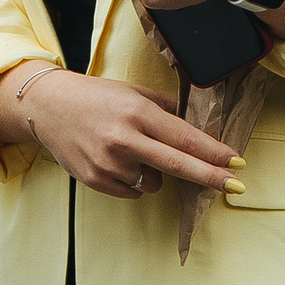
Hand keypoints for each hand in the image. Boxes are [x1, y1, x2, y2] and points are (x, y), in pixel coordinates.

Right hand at [0, 62, 240, 198]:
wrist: (48, 107)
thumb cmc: (97, 96)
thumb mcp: (134, 92)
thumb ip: (166, 109)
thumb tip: (198, 127)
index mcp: (137, 113)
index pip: (184, 137)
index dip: (213, 152)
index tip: (236, 162)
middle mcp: (124, 139)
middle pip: (177, 165)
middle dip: (210, 177)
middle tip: (236, 185)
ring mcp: (108, 163)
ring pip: (154, 182)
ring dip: (154, 172)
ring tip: (132, 149)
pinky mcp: (95, 180)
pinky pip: (133, 192)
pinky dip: (134, 180)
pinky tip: (117, 160)